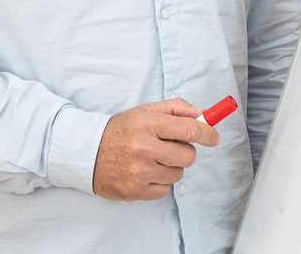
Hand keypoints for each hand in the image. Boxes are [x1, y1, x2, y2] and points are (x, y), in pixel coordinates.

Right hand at [92, 98, 219, 201]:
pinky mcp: (135, 191)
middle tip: (171, 147)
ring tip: (152, 159)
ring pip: (178, 174)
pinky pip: (165, 190)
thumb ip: (177, 109)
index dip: (207, 133)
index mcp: (148, 123)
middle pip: (188, 155)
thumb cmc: (122, 129)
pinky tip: (144, 172)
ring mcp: (139, 171)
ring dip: (170, 167)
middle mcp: (144, 148)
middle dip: (185, 151)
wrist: (87, 152)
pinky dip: (159, 182)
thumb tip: (204, 115)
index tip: (213, 137)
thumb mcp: (147, 111)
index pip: (190, 129)